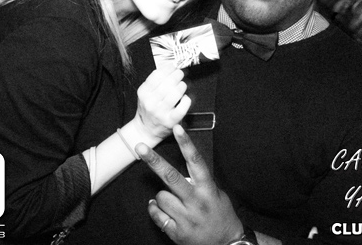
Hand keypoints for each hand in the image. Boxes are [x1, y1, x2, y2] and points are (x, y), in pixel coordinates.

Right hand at [135, 66, 190, 140]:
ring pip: (176, 93)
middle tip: (180, 73)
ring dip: (182, 86)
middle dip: (177, 75)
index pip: (157, 75)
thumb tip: (170, 66)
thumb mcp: (146, 93)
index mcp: (143, 93)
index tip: (173, 66)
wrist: (146, 130)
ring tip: (182, 85)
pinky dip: (186, 100)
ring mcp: (160, 112)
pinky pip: (182, 107)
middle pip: (168, 82)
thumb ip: (155, 81)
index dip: (168, 68)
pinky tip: (185, 98)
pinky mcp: (170, 121)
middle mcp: (150, 102)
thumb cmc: (148, 109)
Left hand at [136, 125, 243, 244]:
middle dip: (154, 160)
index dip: (186, 144)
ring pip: (160, 196)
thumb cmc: (221, 215)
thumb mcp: (216, 194)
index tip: (177, 128)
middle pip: (171, 177)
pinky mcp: (177, 231)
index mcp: (208, 189)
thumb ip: (198, 183)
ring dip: (162, 197)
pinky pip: (156, 214)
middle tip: (140, 148)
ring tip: (175, 203)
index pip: (195, 161)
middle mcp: (196, 201)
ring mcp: (186, 217)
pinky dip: (156, 210)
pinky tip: (164, 211)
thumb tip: (177, 172)